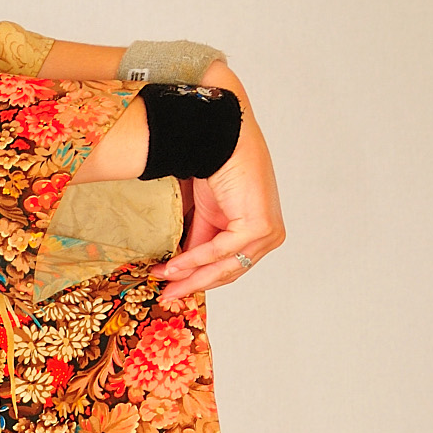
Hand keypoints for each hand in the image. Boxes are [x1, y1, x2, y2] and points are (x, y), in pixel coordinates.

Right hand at [153, 62, 284, 307]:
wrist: (221, 138)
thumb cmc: (217, 167)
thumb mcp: (206, 215)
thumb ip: (198, 243)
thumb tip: (181, 271)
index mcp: (260, 232)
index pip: (229, 265)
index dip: (199, 279)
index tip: (171, 289)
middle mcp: (269, 235)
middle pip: (228, 271)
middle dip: (193, 283)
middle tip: (166, 294)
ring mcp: (268, 232)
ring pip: (224, 266)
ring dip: (190, 274)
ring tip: (163, 280)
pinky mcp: (259, 227)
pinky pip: (221, 251)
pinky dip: (195, 260)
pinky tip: (173, 266)